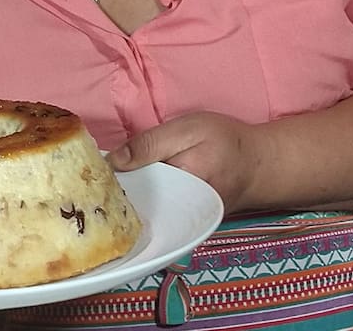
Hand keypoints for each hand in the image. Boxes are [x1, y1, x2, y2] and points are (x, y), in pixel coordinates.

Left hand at [107, 112, 267, 213]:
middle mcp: (180, 212)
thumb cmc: (226, 141)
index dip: (111, 180)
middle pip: (135, 207)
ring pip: (143, 214)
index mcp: (180, 184)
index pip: (132, 188)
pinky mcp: (185, 224)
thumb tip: (112, 162)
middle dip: (116, 195)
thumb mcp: (188, 129)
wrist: (260, 165)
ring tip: (113, 188)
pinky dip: (143, 206)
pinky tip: (134, 194)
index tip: (92, 172)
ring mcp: (183, 223)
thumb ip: (150, 144)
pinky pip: (156, 217)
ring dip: (128, 202)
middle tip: (97, 181)